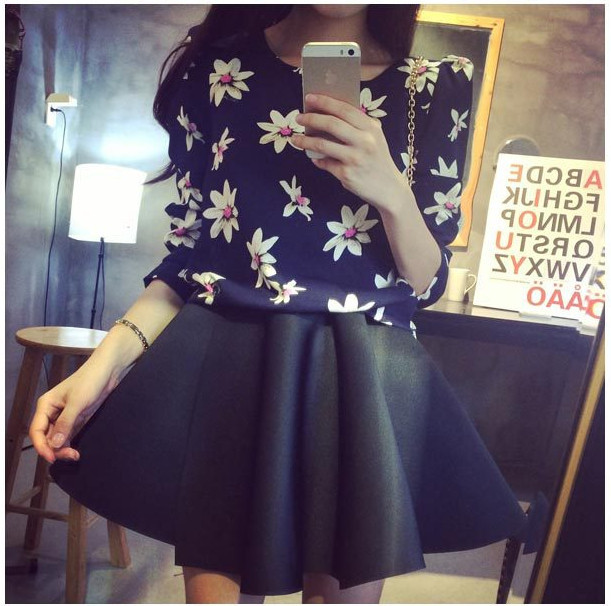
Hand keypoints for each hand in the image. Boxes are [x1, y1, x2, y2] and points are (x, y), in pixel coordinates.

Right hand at [28, 363, 121, 463]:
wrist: (108, 371)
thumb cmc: (90, 380)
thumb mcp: (77, 402)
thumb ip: (65, 423)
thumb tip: (54, 444)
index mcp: (46, 405)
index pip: (36, 430)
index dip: (41, 446)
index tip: (52, 457)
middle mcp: (52, 412)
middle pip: (46, 437)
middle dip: (55, 449)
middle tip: (71, 454)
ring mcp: (64, 416)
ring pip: (57, 439)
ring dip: (63, 448)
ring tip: (75, 454)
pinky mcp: (77, 419)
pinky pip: (68, 435)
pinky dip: (70, 444)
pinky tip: (76, 450)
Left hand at [291, 93, 406, 209]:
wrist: (389, 188)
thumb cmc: (377, 160)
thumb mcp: (375, 138)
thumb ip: (357, 126)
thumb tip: (327, 115)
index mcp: (371, 128)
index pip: (345, 109)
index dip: (325, 102)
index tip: (309, 97)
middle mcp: (364, 141)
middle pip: (331, 124)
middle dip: (311, 118)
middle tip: (298, 117)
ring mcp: (354, 159)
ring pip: (323, 145)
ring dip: (305, 140)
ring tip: (295, 138)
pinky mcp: (346, 174)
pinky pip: (325, 163)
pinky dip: (317, 160)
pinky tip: (314, 158)